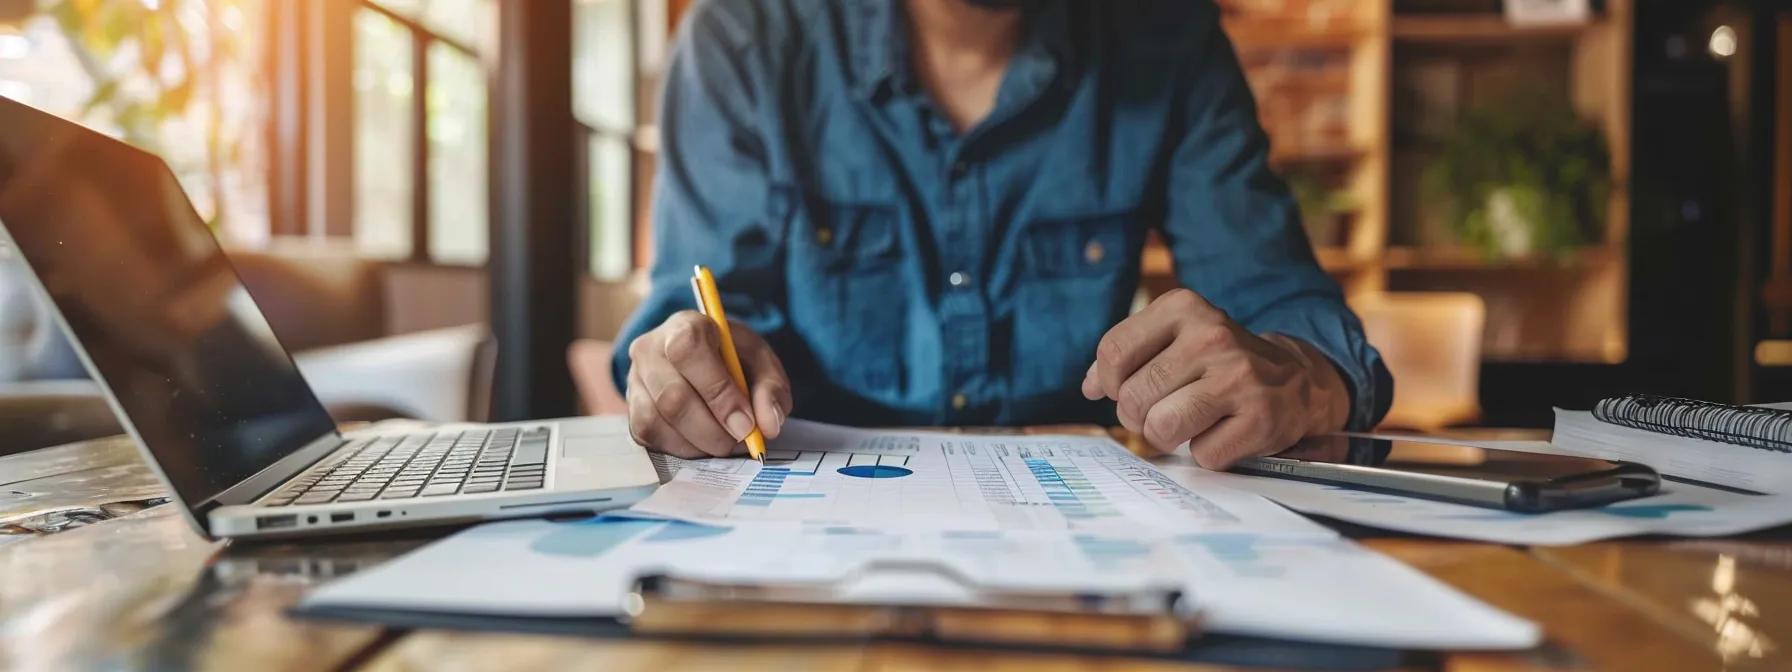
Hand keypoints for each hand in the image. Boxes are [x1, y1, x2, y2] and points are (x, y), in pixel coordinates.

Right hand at [625, 311, 792, 458]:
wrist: (704, 360)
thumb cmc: (733, 358)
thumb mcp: (761, 362)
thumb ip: (771, 389)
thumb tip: (768, 425)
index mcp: (686, 325)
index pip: (689, 351)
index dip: (718, 392)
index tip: (746, 423)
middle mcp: (650, 349)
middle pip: (672, 396)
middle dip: (712, 430)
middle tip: (740, 441)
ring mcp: (635, 379)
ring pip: (656, 421)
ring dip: (697, 443)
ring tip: (724, 442)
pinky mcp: (630, 408)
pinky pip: (648, 437)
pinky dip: (681, 448)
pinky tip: (702, 442)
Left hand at [1080, 288, 1349, 469]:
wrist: (1295, 380)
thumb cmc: (1218, 364)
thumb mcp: (1175, 339)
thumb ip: (1126, 357)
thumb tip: (1089, 387)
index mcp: (1184, 308)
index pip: (1113, 353)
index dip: (1108, 383)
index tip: (1124, 390)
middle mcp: (1212, 336)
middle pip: (1132, 396)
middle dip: (1137, 416)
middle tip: (1162, 411)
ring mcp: (1239, 377)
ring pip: (1160, 427)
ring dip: (1166, 437)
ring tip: (1188, 424)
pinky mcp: (1261, 419)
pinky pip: (1202, 454)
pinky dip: (1207, 453)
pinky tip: (1224, 432)